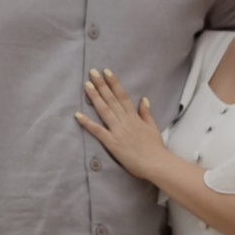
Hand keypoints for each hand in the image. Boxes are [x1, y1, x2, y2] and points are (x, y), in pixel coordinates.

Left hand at [74, 66, 174, 183]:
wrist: (156, 163)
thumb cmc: (155, 148)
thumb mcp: (153, 127)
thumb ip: (146, 113)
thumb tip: (144, 99)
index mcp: (134, 116)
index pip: (122, 96)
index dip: (114, 83)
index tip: (106, 71)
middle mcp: (125, 121)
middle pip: (111, 99)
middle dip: (101, 84)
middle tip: (92, 72)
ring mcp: (118, 131)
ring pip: (104, 110)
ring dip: (95, 97)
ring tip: (86, 85)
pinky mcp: (112, 143)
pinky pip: (98, 131)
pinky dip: (87, 123)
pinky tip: (78, 115)